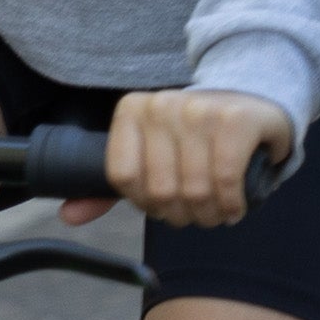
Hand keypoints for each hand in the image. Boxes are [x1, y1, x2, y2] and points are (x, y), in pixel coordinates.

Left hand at [95, 89, 295, 229]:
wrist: (252, 104)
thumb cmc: (195, 141)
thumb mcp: (150, 158)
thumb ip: (108, 188)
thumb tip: (68, 216)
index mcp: (132, 110)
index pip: (123, 178)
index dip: (145, 203)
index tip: (164, 201)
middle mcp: (162, 104)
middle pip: (160, 190)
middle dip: (182, 215)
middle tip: (198, 212)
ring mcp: (199, 108)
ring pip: (194, 189)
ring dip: (210, 214)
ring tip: (217, 209)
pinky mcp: (235, 119)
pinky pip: (224, 179)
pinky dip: (232, 203)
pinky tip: (236, 204)